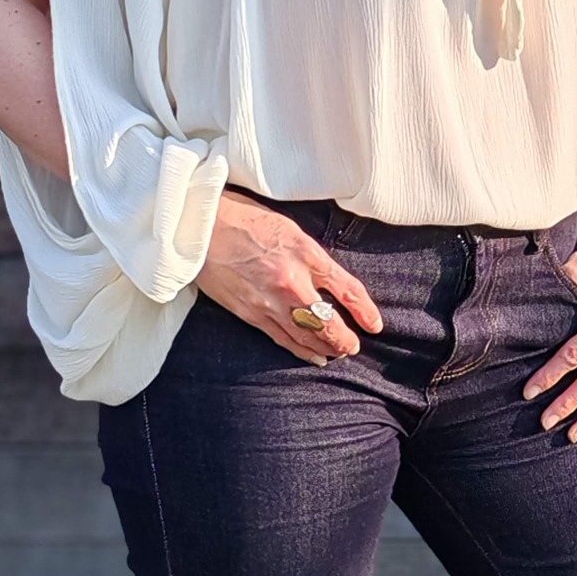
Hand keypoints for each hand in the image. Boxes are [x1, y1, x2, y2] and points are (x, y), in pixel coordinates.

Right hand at [195, 189, 383, 365]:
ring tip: (338, 353)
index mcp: (306, 253)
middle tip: (354, 346)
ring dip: (326, 348)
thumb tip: (329, 279)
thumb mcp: (290, 229)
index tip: (375, 325)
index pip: (347, 289)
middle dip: (345, 339)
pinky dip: (300, 350)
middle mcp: (291, 281)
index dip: (365, 311)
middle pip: (327, 323)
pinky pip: (281, 338)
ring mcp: (269, 300)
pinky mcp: (249, 313)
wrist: (201, 228)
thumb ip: (311, 255)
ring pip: (306, 336)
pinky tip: (312, 356)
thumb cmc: (245, 219)